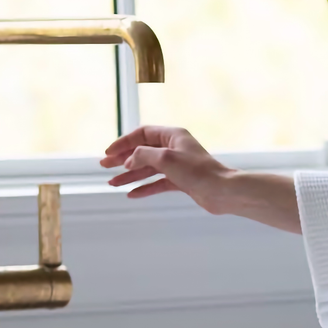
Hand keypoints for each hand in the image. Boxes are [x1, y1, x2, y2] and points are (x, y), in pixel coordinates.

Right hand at [101, 126, 301, 232]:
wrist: (222, 191)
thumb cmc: (199, 171)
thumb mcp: (165, 158)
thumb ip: (143, 155)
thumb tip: (130, 159)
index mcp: (173, 135)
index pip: (142, 134)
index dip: (123, 142)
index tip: (108, 153)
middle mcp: (175, 148)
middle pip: (142, 151)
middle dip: (122, 158)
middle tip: (104, 167)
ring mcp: (178, 165)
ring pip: (148, 168)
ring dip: (130, 175)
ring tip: (112, 183)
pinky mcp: (182, 181)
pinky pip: (158, 182)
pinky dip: (145, 187)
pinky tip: (132, 194)